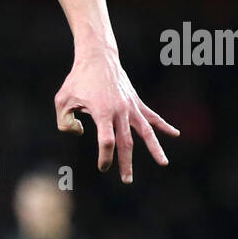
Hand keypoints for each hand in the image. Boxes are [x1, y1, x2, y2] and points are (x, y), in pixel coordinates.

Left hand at [55, 49, 179, 183]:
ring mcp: (130, 106)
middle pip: (126, 142)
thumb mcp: (62, 101)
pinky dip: (163, 125)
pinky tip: (175, 133)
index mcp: (102, 112)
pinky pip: (151, 116)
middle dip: (126, 163)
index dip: (106, 157)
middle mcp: (120, 111)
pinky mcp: (135, 101)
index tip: (103, 167)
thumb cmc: (77, 80)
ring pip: (145, 131)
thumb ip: (64, 122)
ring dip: (154, 148)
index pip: (107, 141)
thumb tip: (80, 133)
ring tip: (163, 163)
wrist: (97, 58)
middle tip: (127, 180)